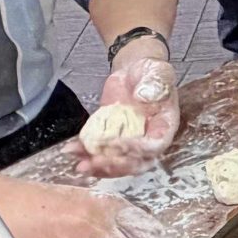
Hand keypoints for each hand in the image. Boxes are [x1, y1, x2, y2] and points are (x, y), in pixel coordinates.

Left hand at [77, 49, 180, 177]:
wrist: (134, 71)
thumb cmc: (151, 72)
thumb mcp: (157, 73)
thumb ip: (154, 86)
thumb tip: (143, 97)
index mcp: (164, 125)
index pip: (154, 145)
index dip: (136, 149)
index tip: (117, 144)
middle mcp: (148, 138)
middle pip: (135, 162)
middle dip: (114, 165)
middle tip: (95, 162)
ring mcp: (128, 141)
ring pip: (116, 162)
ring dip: (98, 166)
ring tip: (81, 164)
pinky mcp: (110, 137)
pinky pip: (100, 151)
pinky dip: (86, 153)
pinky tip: (73, 150)